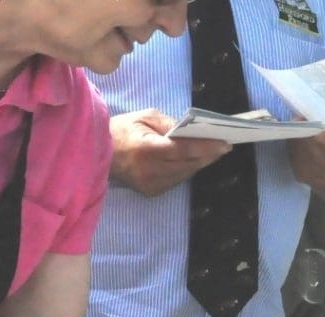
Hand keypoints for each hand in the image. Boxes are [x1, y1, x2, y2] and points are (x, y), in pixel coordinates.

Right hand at [108, 108, 231, 195]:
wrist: (100, 153)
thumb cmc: (122, 130)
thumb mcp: (144, 117)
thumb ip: (170, 124)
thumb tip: (193, 131)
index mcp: (147, 149)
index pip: (184, 150)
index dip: (206, 147)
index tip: (225, 144)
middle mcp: (150, 170)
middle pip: (189, 164)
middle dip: (208, 155)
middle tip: (224, 146)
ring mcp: (151, 184)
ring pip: (185, 174)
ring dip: (199, 163)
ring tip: (213, 152)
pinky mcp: (151, 191)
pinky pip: (176, 180)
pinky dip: (186, 169)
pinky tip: (194, 161)